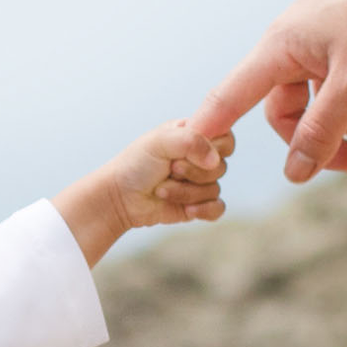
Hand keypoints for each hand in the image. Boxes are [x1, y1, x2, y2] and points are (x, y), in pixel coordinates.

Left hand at [53, 120, 232, 267]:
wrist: (119, 198)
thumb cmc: (135, 165)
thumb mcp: (160, 142)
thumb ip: (191, 141)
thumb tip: (215, 160)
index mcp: (196, 135)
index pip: (226, 138)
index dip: (212, 147)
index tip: (185, 152)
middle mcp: (200, 158)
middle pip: (220, 167)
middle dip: (192, 173)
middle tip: (168, 171)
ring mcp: (199, 182)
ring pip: (214, 189)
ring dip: (185, 192)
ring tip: (161, 190)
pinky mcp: (196, 204)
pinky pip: (217, 208)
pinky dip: (205, 210)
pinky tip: (188, 211)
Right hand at [193, 0, 346, 182]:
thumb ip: (321, 133)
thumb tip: (295, 175)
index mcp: (280, 49)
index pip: (233, 96)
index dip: (212, 125)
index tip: (194, 151)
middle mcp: (295, 45)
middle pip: (293, 112)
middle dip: (329, 141)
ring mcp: (324, 40)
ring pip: (329, 101)